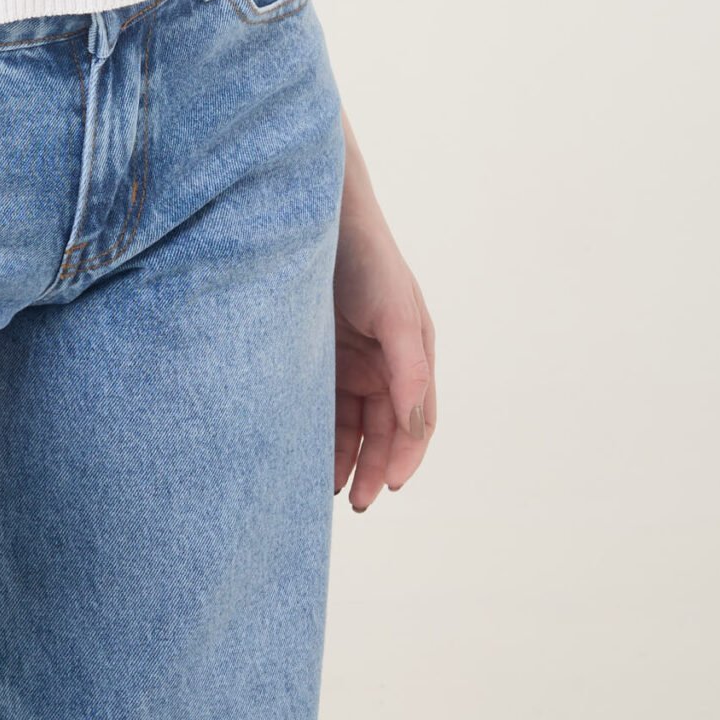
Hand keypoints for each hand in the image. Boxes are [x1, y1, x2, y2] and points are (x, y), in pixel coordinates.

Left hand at [333, 199, 436, 509]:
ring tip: (328, 491)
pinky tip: (305, 456)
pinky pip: (322, 404)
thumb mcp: (395, 312)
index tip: (388, 487)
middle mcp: (384, 361)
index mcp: (413, 353)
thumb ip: (409, 368)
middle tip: (358, 503)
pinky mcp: (315, 354)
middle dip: (374, 468)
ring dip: (345, 458)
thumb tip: (414, 426)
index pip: (414, 420)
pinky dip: (319, 433)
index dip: (404, 456)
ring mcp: (349, 359)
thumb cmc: (366, 259)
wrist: (314, 216)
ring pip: (351, 423)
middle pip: (383, 430)